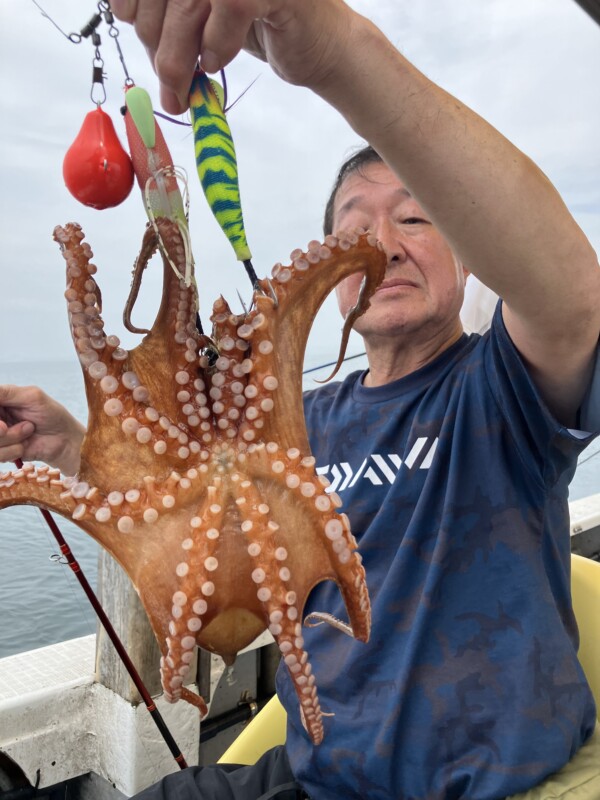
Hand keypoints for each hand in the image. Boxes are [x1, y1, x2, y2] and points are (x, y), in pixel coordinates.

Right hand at [0, 385, 84, 475]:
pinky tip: (24, 445)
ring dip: (10, 438)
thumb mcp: (32, 397)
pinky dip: (12, 450)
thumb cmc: (52, 415)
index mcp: (0, 400)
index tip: (1, 424)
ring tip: (28, 430)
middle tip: (6, 427)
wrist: (65, 441)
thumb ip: (7, 392)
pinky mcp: (2, 452)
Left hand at [111, 0, 354, 112]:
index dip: (129, 0)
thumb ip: (169, 7)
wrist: (323, 44)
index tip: (134, 29)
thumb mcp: (203, 11)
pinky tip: (216, 64)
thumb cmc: (260, 23)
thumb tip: (125, 14)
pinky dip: (215, 45)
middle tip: (165, 81)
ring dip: (177, 59)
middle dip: (154, 41)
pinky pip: (228, 10)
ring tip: (180, 92)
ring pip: (188, 4)